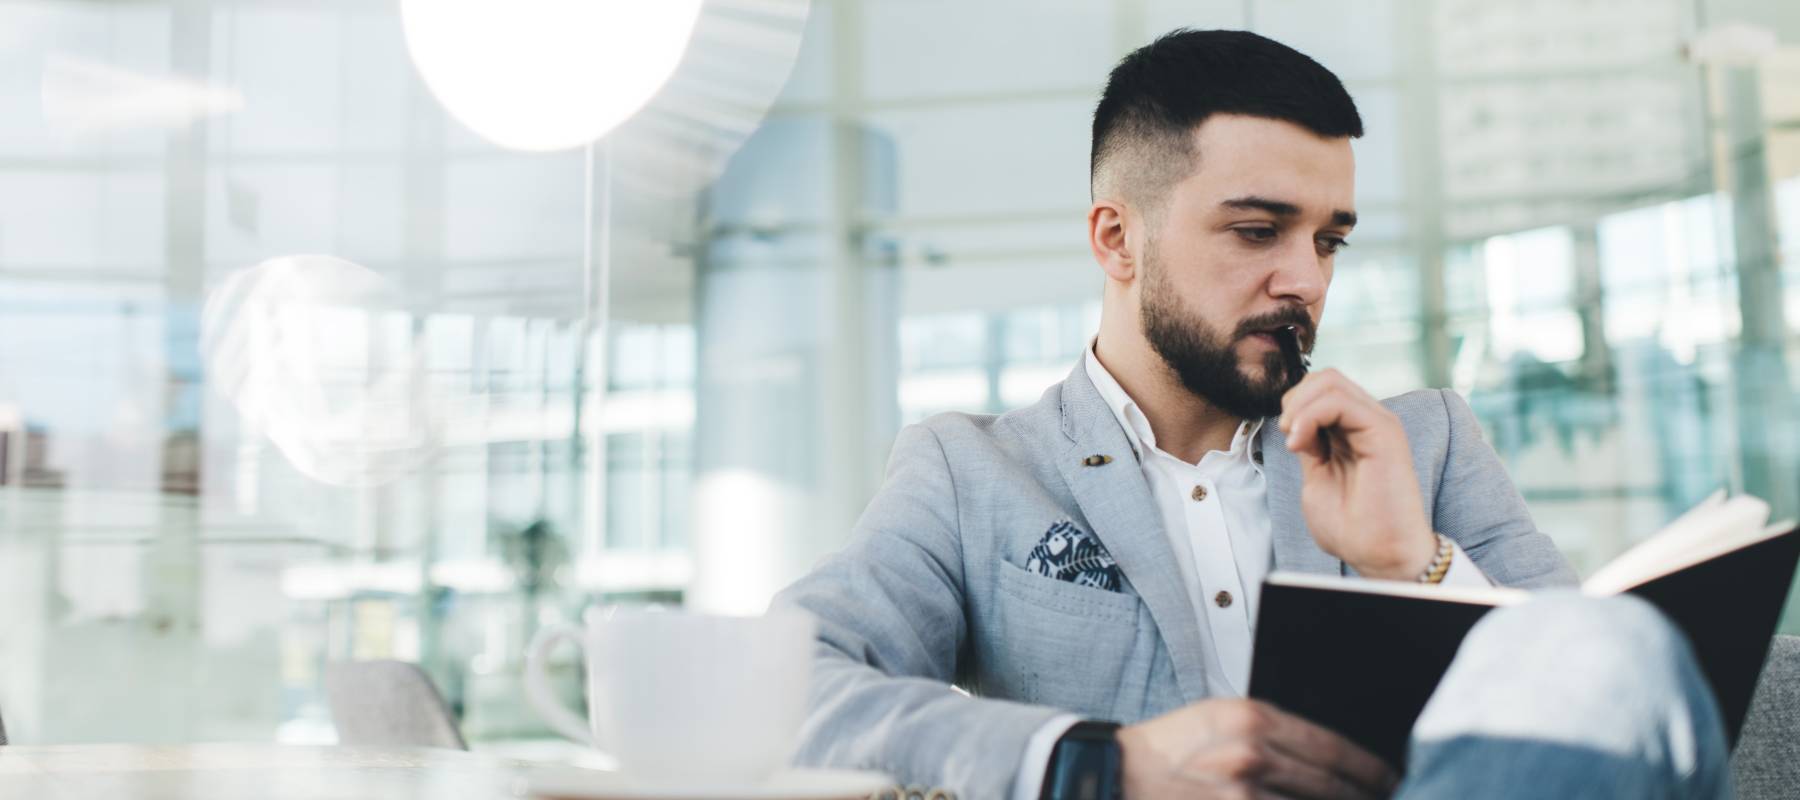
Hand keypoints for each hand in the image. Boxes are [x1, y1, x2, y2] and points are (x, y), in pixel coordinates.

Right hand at [1117, 698, 1396, 799]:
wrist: (1110, 777)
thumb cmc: (1165, 754)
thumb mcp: (1217, 724)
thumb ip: (1271, 736)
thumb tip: (1328, 762)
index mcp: (1252, 718)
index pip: (1335, 748)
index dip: (1372, 771)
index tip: (1391, 781)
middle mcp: (1253, 753)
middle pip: (1334, 788)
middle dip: (1361, 798)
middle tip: (1387, 798)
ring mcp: (1244, 793)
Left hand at [1278, 369, 1436, 579]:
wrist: (1379, 555)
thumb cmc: (1352, 527)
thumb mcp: (1316, 477)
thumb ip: (1309, 445)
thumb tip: (1294, 421)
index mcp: (1352, 431)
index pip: (1320, 390)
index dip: (1293, 406)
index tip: (1286, 440)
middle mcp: (1367, 421)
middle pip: (1325, 378)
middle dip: (1293, 399)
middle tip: (1287, 433)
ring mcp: (1377, 423)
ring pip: (1330, 381)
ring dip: (1299, 406)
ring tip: (1293, 439)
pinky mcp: (1384, 431)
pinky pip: (1340, 401)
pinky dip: (1311, 414)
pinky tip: (1301, 441)